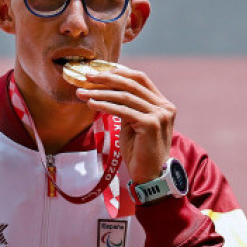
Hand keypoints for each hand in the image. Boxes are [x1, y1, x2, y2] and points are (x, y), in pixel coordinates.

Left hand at [74, 66, 174, 183]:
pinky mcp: (150, 125)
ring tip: (82, 93)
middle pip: (132, 84)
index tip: (98, 71)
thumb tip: (106, 89)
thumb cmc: (139, 151)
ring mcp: (159, 115)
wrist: (150, 175)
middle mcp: (164, 107)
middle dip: (107, 78)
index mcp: (162, 103)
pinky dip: (105, 105)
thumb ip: (127, 106)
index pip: (140, 79)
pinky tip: (91, 104)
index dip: (119, 72)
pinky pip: (123, 111)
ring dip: (100, 93)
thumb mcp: (133, 123)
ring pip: (125, 96)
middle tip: (86, 77)